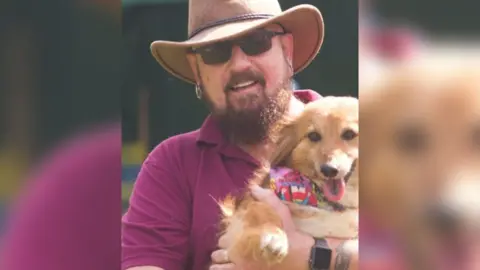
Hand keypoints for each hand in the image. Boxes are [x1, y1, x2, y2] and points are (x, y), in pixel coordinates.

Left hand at [210, 184, 356, 269]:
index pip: (223, 240)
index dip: (225, 240)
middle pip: (218, 256)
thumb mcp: (280, 212)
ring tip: (226, 264)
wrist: (304, 257)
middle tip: (227, 252)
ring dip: (219, 265)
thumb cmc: (290, 234)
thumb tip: (254, 187)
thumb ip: (266, 198)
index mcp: (243, 239)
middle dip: (221, 253)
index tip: (230, 240)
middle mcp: (241, 256)